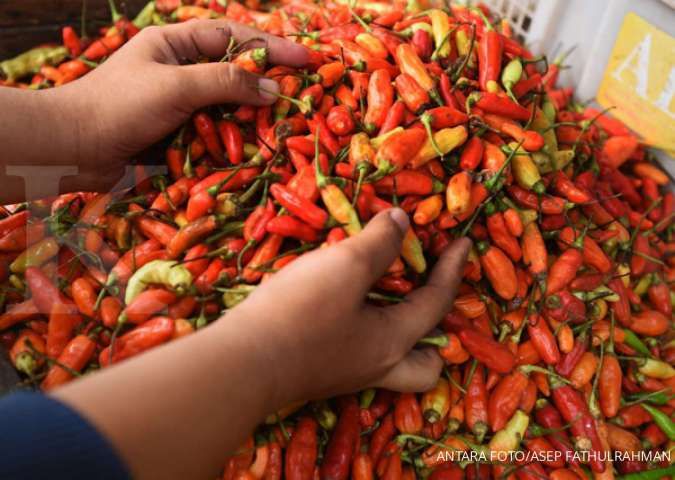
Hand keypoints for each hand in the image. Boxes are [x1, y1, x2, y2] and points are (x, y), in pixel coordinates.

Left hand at [53, 19, 307, 191]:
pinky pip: (212, 134)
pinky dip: (231, 141)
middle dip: (266, 84)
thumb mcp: (176, 86)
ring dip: (251, 116)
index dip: (271, 47)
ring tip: (283, 125)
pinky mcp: (175, 135)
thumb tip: (273, 88)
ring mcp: (177, 105)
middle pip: (234, 72)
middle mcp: (178, 71)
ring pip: (226, 106)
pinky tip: (251, 149)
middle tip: (304, 94)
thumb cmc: (119, 106)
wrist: (73, 149)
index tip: (307, 59)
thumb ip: (225, 84)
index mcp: (174, 44)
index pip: (233, 38)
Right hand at [53, 208, 470, 478]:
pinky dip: (363, 324)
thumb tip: (401, 222)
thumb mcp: (346, 266)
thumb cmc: (301, 313)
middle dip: (435, 334)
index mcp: (393, 341)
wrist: (242, 361)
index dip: (453, 267)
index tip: (465, 242)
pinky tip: (342, 299)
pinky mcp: (318, 369)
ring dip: (397, 328)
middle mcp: (376, 364)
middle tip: (424, 298)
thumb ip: (379, 242)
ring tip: (384, 292)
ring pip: (391, 359)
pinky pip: (358, 350)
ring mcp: (346, 372)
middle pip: (425, 363)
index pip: (437, 302)